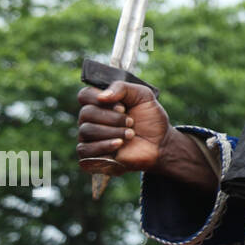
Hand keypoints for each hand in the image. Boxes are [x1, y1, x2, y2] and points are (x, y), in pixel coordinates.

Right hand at [76, 81, 216, 189]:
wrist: (160, 143)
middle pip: (86, 113)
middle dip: (113, 118)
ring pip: (86, 130)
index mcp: (100, 103)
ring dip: (112, 132)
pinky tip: (119, 144)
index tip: (122, 107)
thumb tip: (101, 97)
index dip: (101, 99)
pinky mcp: (90, 156)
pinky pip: (85, 150)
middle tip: (131, 122)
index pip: (84, 95)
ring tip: (130, 134)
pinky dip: (104, 146)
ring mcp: (89, 138)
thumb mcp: (143, 95)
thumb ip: (122, 87)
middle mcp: (91, 120)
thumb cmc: (149, 118)